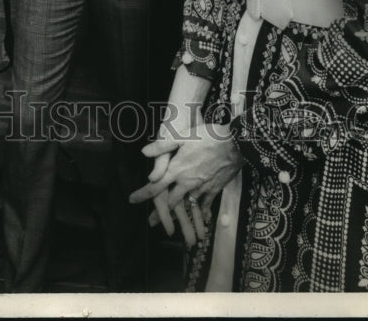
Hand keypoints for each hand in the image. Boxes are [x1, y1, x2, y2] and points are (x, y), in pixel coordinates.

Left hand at [130, 121, 242, 242]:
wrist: (236, 143)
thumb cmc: (208, 136)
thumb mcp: (182, 136)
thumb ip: (162, 146)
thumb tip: (143, 152)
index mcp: (177, 169)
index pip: (155, 186)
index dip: (142, 194)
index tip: (131, 200)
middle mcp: (187, 182)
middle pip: (170, 202)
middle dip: (160, 213)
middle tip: (151, 222)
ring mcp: (201, 188)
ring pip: (188, 207)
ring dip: (182, 219)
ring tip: (177, 230)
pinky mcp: (214, 189)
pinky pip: (205, 205)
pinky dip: (202, 212)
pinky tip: (202, 218)